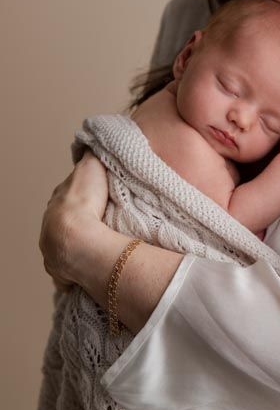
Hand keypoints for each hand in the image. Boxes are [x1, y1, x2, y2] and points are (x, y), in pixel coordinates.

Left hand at [39, 150, 108, 286]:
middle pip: (65, 216)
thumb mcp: (92, 167)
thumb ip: (91, 154)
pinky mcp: (58, 267)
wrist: (76, 237)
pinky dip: (74, 264)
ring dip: (77, 240)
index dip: (82, 192)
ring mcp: (51, 245)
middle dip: (78, 218)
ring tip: (95, 242)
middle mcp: (50, 221)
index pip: (68, 192)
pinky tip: (86, 264)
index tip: (96, 194)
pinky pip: (66, 265)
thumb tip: (90, 142)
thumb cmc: (84, 202)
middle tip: (99, 220)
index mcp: (57, 198)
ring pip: (64, 240)